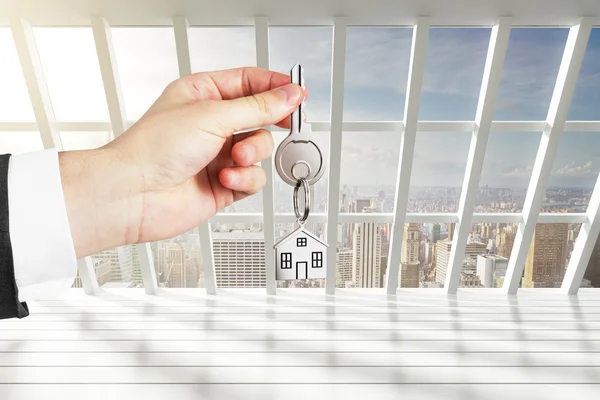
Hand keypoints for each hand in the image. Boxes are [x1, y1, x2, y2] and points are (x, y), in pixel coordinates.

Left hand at [59, 67, 306, 257]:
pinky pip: (252, 178)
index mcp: (203, 95)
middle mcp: (212, 124)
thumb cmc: (153, 148)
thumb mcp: (213, 115)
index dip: (275, 87)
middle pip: (260, 117)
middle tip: (281, 123)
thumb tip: (289, 95)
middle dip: (266, 124)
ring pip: (260, 149)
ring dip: (252, 154)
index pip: (249, 82)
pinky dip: (244, 179)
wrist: (133, 195)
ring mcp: (218, 155)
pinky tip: (224, 179)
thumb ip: (258, 107)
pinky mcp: (223, 184)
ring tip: (235, 158)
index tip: (296, 94)